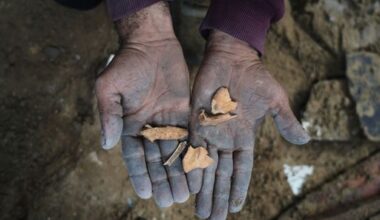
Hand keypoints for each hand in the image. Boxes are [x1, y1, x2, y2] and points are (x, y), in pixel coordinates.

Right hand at [95, 2, 189, 206]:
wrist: (151, 44)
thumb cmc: (125, 64)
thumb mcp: (108, 88)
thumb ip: (108, 116)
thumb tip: (106, 145)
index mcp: (129, 126)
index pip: (134, 157)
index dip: (140, 175)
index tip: (146, 194)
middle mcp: (149, 128)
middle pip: (156, 160)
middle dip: (162, 180)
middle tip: (169, 201)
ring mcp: (168, 121)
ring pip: (174, 152)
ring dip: (179, 173)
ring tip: (185, 194)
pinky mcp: (184, 113)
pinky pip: (189, 136)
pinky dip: (193, 153)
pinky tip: (198, 169)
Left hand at [187, 31, 309, 218]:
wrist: (232, 58)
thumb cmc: (255, 78)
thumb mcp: (275, 100)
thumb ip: (285, 121)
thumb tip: (305, 141)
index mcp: (245, 137)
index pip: (242, 170)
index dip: (238, 189)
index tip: (234, 209)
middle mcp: (226, 139)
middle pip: (221, 174)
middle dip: (217, 197)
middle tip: (212, 219)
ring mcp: (210, 132)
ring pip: (205, 166)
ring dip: (203, 189)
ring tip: (199, 211)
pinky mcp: (195, 121)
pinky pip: (192, 148)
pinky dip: (191, 166)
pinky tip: (189, 184)